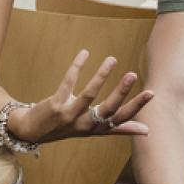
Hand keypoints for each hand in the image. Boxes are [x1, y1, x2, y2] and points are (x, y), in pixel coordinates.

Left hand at [10, 50, 153, 143]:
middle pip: (107, 109)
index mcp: (97, 129)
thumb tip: (147, 130)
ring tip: (112, 59)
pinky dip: (76, 67)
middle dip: (121, 92)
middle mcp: (85, 125)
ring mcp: (70, 116)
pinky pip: (68, 84)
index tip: (152, 93)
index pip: (121, 119)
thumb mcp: (94, 130)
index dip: (137, 107)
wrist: (32, 130)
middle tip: (133, 74)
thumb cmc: (67, 127)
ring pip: (89, 95)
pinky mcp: (55, 106)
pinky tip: (84, 53)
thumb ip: (119, 128)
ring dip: (101, 76)